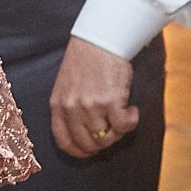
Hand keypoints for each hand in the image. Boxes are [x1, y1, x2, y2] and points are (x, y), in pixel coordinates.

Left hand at [49, 35, 138, 158]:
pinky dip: (131, 122)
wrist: (100, 38)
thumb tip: (84, 134)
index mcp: (57, 105)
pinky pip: (123, 126)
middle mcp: (72, 108)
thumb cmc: (85, 60)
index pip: (64, 141)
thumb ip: (69, 108)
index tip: (90, 151)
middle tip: (113, 130)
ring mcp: (90, 106)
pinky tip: (132, 110)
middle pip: (88, 144)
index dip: (79, 152)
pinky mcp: (110, 101)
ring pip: (107, 138)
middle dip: (103, 143)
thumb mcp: (66, 85)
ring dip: (119, 131)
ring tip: (123, 116)